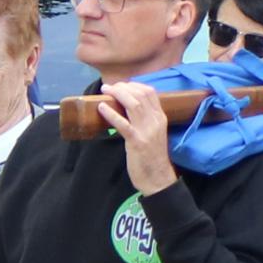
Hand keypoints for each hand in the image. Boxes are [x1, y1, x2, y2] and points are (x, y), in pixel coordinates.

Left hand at [104, 78, 177, 194]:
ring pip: (133, 104)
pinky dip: (111, 113)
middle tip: (109, 87)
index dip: (134, 84)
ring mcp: (147, 131)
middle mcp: (156, 121)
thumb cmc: (153, 157)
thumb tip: (128, 109)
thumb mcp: (154, 133)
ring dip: (117, 94)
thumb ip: (145, 120)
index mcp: (161, 118)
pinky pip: (123, 123)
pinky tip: (101, 107)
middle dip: (123, 87)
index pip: (150, 92)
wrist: (158, 178)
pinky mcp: (137, 141)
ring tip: (105, 91)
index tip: (121, 85)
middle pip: (141, 94)